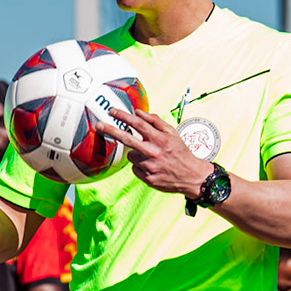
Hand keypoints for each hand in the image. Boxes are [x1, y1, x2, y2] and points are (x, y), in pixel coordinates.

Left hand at [93, 108, 213, 198]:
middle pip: (126, 139)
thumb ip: (155, 121)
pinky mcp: (147, 178)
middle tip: (99, 125)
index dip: (123, 116)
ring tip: (151, 157)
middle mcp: (153, 152)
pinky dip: (140, 166)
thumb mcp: (172, 133)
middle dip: (110, 130)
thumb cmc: (181, 152)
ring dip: (136, 153)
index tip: (112, 111)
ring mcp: (149, 167)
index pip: (137, 123)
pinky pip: (135, 168)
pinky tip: (152, 166)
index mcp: (159, 139)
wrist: (191, 176)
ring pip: (131, 155)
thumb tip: (138, 112)